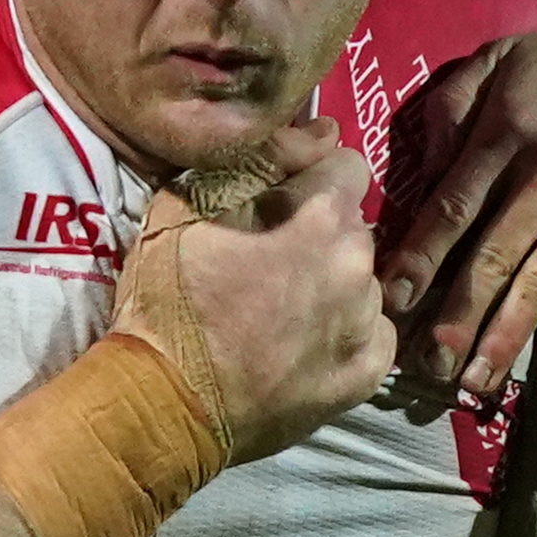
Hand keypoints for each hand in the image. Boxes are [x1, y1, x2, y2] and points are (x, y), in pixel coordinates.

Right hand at [112, 126, 393, 460]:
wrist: (162, 405)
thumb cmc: (166, 303)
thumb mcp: (184, 206)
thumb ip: (256, 160)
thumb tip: (322, 131)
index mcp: (320, 220)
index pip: (347, 168)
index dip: (312, 178)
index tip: (282, 201)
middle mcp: (356, 269)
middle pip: (354, 228)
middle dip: (321, 234)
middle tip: (272, 260)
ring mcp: (364, 327)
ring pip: (364, 283)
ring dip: (334, 285)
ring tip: (284, 309)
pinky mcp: (364, 377)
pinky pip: (374, 335)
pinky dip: (348, 333)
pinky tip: (307, 342)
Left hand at [374, 16, 536, 416]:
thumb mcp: (506, 56)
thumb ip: (453, 105)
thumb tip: (419, 169)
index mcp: (508, 130)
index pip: (453, 206)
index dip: (421, 258)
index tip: (393, 301)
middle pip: (493, 256)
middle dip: (457, 316)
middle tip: (428, 366)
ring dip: (507, 338)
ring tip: (477, 383)